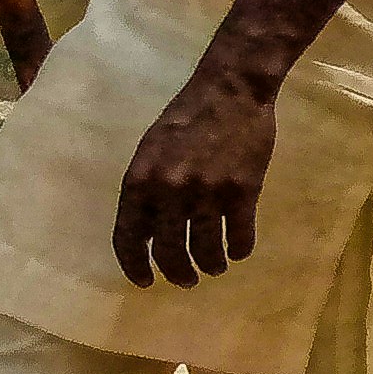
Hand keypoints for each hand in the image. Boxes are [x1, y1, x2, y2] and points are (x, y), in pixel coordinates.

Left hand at [114, 53, 280, 287]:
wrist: (231, 91)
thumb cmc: (186, 118)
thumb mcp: (150, 152)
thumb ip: (145, 190)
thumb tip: (148, 231)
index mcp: (140, 182)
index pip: (129, 238)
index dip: (135, 266)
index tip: (144, 282)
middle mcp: (170, 192)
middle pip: (169, 251)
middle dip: (177, 273)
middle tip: (185, 280)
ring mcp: (208, 193)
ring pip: (206, 249)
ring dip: (210, 265)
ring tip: (214, 268)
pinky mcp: (243, 191)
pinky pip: (239, 235)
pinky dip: (239, 249)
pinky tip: (238, 251)